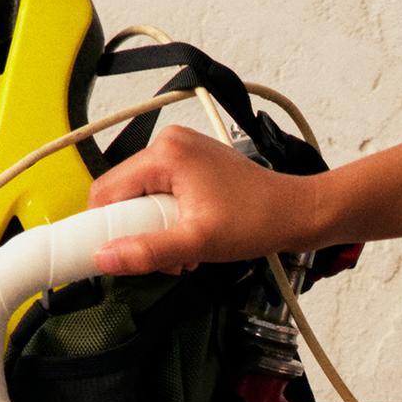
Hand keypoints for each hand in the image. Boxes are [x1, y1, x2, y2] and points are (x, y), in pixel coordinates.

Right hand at [88, 126, 334, 276]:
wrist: (298, 213)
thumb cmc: (260, 219)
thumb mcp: (198, 243)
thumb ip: (148, 251)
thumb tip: (106, 257)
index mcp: (165, 153)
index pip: (106, 191)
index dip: (104, 226)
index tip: (108, 253)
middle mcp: (169, 143)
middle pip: (123, 194)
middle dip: (137, 231)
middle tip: (165, 253)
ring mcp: (181, 151)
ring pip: (142, 197)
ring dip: (155, 229)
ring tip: (185, 248)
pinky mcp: (192, 163)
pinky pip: (161, 193)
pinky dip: (169, 219)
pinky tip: (190, 235)